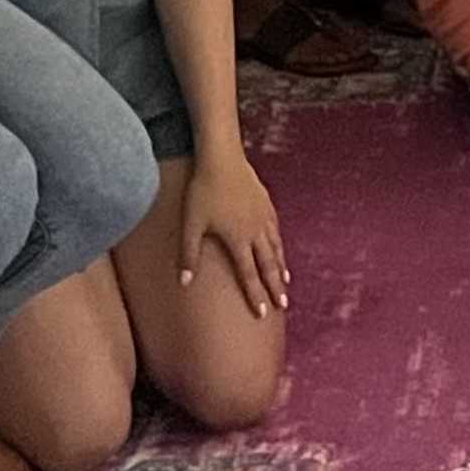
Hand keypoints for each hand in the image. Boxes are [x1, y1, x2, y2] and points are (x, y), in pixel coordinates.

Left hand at [180, 156, 291, 316]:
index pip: (248, 274)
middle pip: (268, 264)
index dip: (256, 294)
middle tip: (284, 303)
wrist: (221, 158)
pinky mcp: (266, 203)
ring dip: (281, 266)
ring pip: (276, 247)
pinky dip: (280, 243)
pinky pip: (276, 229)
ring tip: (285, 281)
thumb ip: (189, 255)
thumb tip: (184, 283)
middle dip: (275, 286)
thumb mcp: (191, 225)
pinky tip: (279, 245)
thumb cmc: (203, 192)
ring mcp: (263, 216)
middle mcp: (255, 231)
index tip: (263, 312)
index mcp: (238, 239)